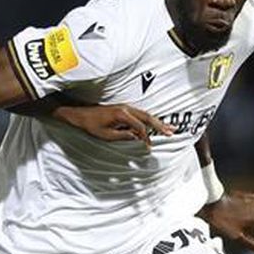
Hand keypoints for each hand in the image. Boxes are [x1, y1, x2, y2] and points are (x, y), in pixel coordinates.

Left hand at [59, 104, 173, 147]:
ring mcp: (126, 108)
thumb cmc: (91, 124)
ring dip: (158, 122)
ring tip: (169, 128)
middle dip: (160, 125)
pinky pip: (141, 114)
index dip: (145, 137)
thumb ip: (123, 136)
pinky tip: (157, 124)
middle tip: (171, 132)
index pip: (139, 126)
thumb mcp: (106, 135)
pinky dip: (150, 120)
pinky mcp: (125, 110)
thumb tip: (136, 138)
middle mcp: (126, 108)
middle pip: (148, 117)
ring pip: (146, 114)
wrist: (82, 114)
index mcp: (122, 114)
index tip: (148, 146)